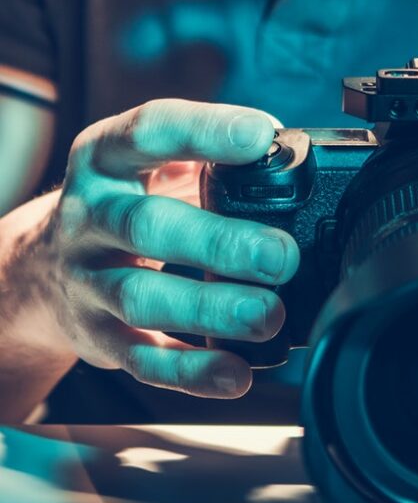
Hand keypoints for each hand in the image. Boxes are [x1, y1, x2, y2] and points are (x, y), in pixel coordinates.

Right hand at [24, 100, 299, 398]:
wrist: (43, 267)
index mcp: (105, 157)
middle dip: (219, 243)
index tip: (262, 136)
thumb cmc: (124, 203)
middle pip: (147, 226)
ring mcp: (87, 279)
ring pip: (142, 298)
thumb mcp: (149, 163)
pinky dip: (190, 371)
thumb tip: (288, 154)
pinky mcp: (97, 336)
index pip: (151, 130)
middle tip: (280, 256)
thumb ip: (207, 157)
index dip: (206, 131)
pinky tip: (234, 372)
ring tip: (268, 315)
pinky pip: (142, 359)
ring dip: (210, 310)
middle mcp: (89, 215)